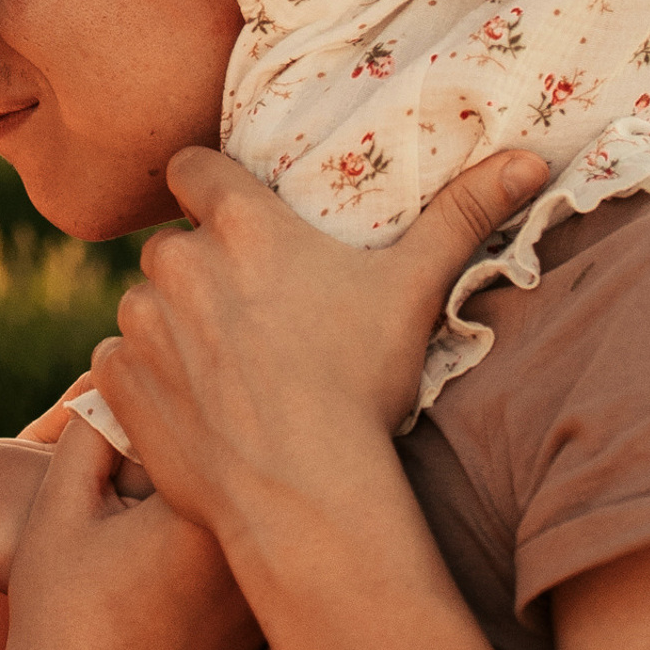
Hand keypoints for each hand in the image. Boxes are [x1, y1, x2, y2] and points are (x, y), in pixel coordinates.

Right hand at [0, 418, 250, 649]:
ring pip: (248, 525)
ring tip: (153, 517)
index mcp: (203, 516)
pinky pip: (248, 574)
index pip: (207, 431)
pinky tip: (166, 572)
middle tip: (154, 456)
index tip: (146, 405)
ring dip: (215, 505)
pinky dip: (221, 557)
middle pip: (238, 476)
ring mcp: (259, 608)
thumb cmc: (60, 616)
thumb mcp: (61, 508)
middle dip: (200, 453)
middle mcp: (248, 560)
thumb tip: (118, 381)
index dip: (173, 408)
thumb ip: (91, 433)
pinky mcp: (255, 642)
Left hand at [93, 146, 550, 571]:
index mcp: (238, 224)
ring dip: (171, 325)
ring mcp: (139, 320)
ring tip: (227, 371)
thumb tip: (533, 156)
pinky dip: (145, 378)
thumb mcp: (414, 291)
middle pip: (175, 244)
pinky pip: (117, 362)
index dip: (206, 187)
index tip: (227, 215)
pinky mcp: (116, 378)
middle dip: (201, 271)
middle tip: (251, 318)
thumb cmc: (362, 386)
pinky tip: (193, 407)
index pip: (192, 167)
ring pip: (145, 305)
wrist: (305, 493)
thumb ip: (462, 215)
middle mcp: (176, 259)